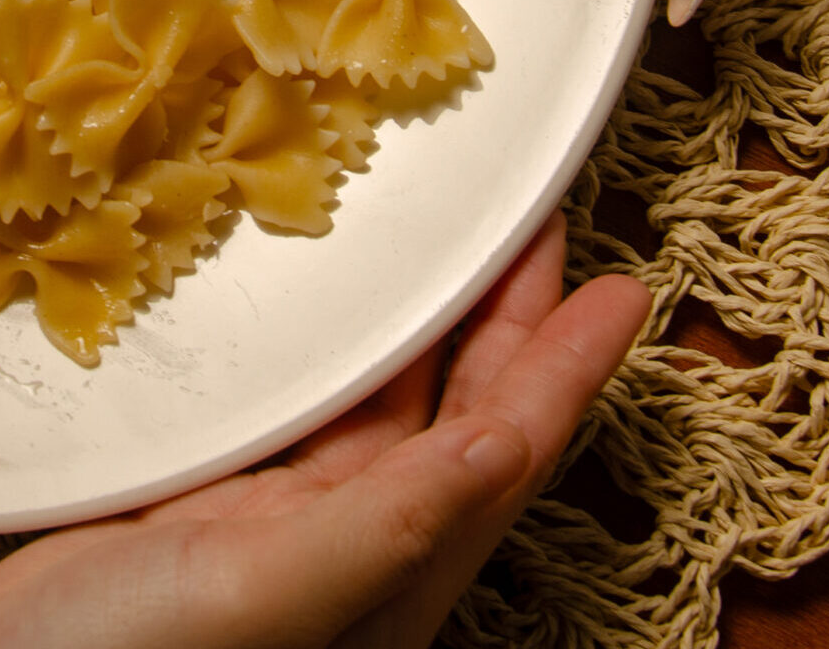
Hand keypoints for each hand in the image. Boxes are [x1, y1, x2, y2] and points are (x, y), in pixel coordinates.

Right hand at [0, 216, 648, 648]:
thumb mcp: (266, 595)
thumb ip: (384, 524)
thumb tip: (501, 443)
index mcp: (391, 577)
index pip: (507, 451)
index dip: (568, 367)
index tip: (627, 288)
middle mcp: (350, 548)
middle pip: (459, 417)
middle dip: (510, 326)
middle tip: (545, 232)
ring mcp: (273, 526)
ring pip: (380, 404)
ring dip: (427, 324)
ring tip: (464, 248)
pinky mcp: (201, 506)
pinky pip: (294, 407)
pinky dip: (325, 349)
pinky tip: (323, 309)